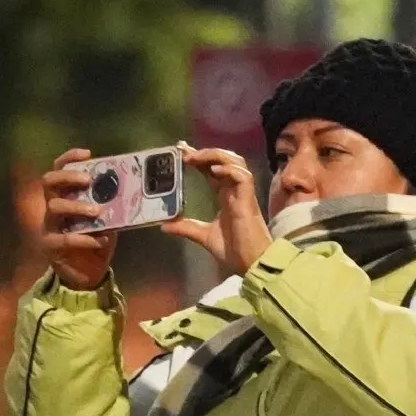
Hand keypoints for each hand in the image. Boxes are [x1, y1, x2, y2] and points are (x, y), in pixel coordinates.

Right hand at [39, 148, 116, 290]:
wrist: (87, 274)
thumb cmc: (96, 242)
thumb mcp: (106, 221)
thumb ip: (110, 206)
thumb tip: (130, 189)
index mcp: (64, 196)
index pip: (59, 170)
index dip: (69, 159)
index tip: (87, 154)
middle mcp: (52, 208)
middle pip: (49, 182)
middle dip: (68, 177)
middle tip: (88, 180)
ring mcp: (49, 226)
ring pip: (54, 207)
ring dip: (77, 206)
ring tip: (97, 212)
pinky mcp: (51, 246)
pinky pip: (64, 238)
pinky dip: (84, 238)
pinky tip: (101, 240)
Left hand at [162, 145, 272, 276]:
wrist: (251, 265)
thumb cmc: (235, 252)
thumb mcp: (204, 236)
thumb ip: (186, 228)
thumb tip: (164, 225)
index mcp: (226, 196)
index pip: (213, 169)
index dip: (199, 157)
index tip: (182, 149)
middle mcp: (235, 191)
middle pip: (225, 160)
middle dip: (206, 152)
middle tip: (185, 150)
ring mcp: (243, 194)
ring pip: (236, 162)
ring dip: (216, 155)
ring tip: (197, 157)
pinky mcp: (248, 201)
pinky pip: (243, 177)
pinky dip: (229, 170)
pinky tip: (214, 171)